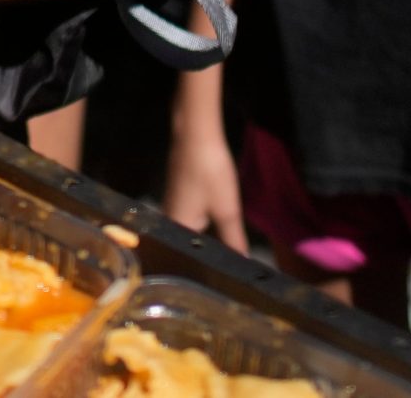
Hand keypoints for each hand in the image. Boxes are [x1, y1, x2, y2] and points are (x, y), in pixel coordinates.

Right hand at [162, 96, 246, 253]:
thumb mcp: (227, 210)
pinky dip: (204, 220)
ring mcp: (172, 205)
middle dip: (209, 252)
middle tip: (230, 264)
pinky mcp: (178, 193)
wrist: (196, 134)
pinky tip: (216, 220)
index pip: (190, 258)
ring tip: (227, 246)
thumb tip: (242, 264)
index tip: (226, 275)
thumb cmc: (209, 174)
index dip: (208, 268)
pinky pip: (190, 216)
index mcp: (177, 229)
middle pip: (189, 245)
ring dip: (207, 235)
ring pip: (191, 230)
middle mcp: (169, 220)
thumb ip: (234, 239)